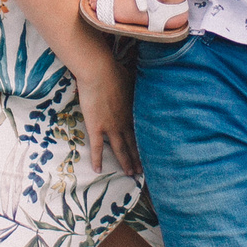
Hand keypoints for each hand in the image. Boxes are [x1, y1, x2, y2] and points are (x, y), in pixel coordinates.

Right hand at [75, 53, 140, 176]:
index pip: (140, 132)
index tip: (150, 153)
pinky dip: (97, 159)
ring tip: (130, 174)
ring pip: (120, 149)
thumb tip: (141, 84)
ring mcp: (111, 126)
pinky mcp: (96, 127)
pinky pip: (97, 147)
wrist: (99, 72)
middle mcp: (124, 122)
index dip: (144, 143)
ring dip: (125, 162)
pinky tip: (97, 170)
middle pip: (133, 144)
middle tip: (142, 172)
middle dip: (138, 158)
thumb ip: (134, 88)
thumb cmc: (114, 72)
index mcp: (132, 111)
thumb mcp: (130, 80)